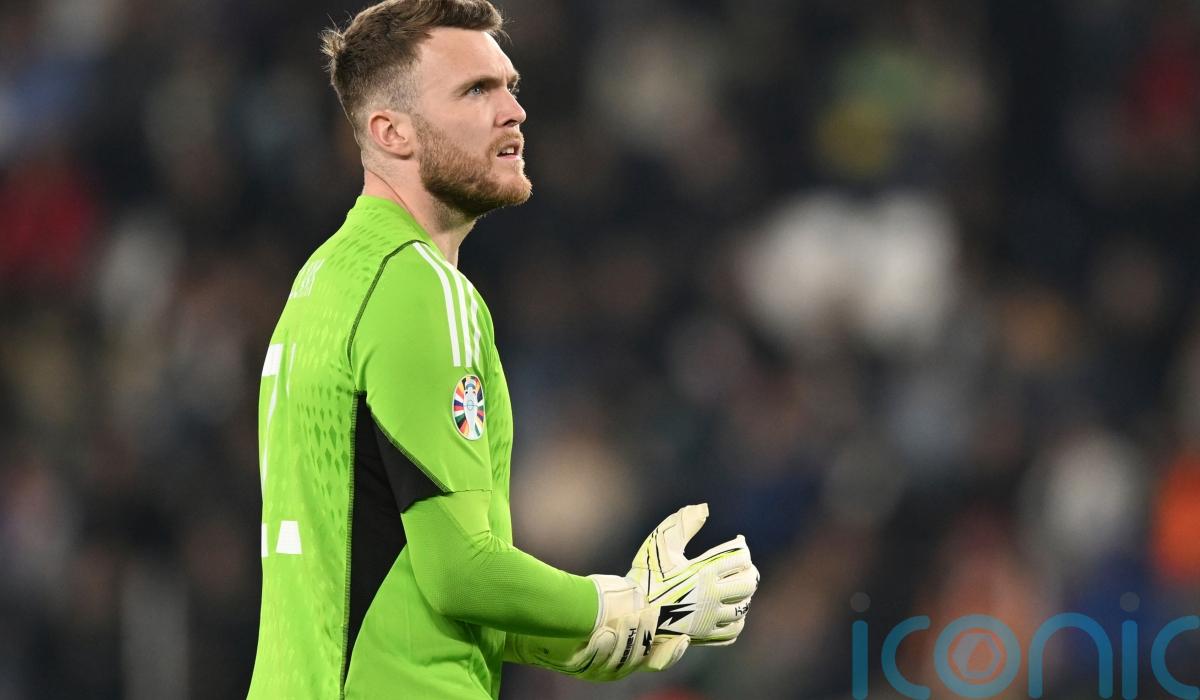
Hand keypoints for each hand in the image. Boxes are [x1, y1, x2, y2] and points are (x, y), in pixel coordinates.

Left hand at [507, 576, 686, 679]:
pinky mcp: (578, 667)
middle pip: (640, 658)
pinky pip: (593, 661)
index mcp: (630, 654)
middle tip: (648, 615)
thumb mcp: (613, 603)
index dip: (672, 653)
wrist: (543, 618)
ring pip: (619, 661)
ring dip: (625, 639)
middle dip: (645, 635)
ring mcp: (597, 669)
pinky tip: (604, 634)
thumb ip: (633, 605)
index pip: (658, 660)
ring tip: (628, 618)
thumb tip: (648, 599)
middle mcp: (616, 667)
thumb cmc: (581, 607)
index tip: (683, 639)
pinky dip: (600, 648)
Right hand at [627, 504, 758, 645]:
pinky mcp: (705, 636)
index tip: (738, 542)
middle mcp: (711, 597)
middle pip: (748, 583)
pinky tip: (729, 610)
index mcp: (704, 573)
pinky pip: (734, 630)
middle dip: (748, 571)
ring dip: (744, 595)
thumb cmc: (645, 576)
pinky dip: (736, 619)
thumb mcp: (660, 545)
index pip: (740, 558)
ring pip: (744, 607)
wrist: (630, 612)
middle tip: (741, 565)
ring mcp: (710, 619)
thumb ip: (683, 525)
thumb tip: (704, 507)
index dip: (742, 548)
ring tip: (735, 586)